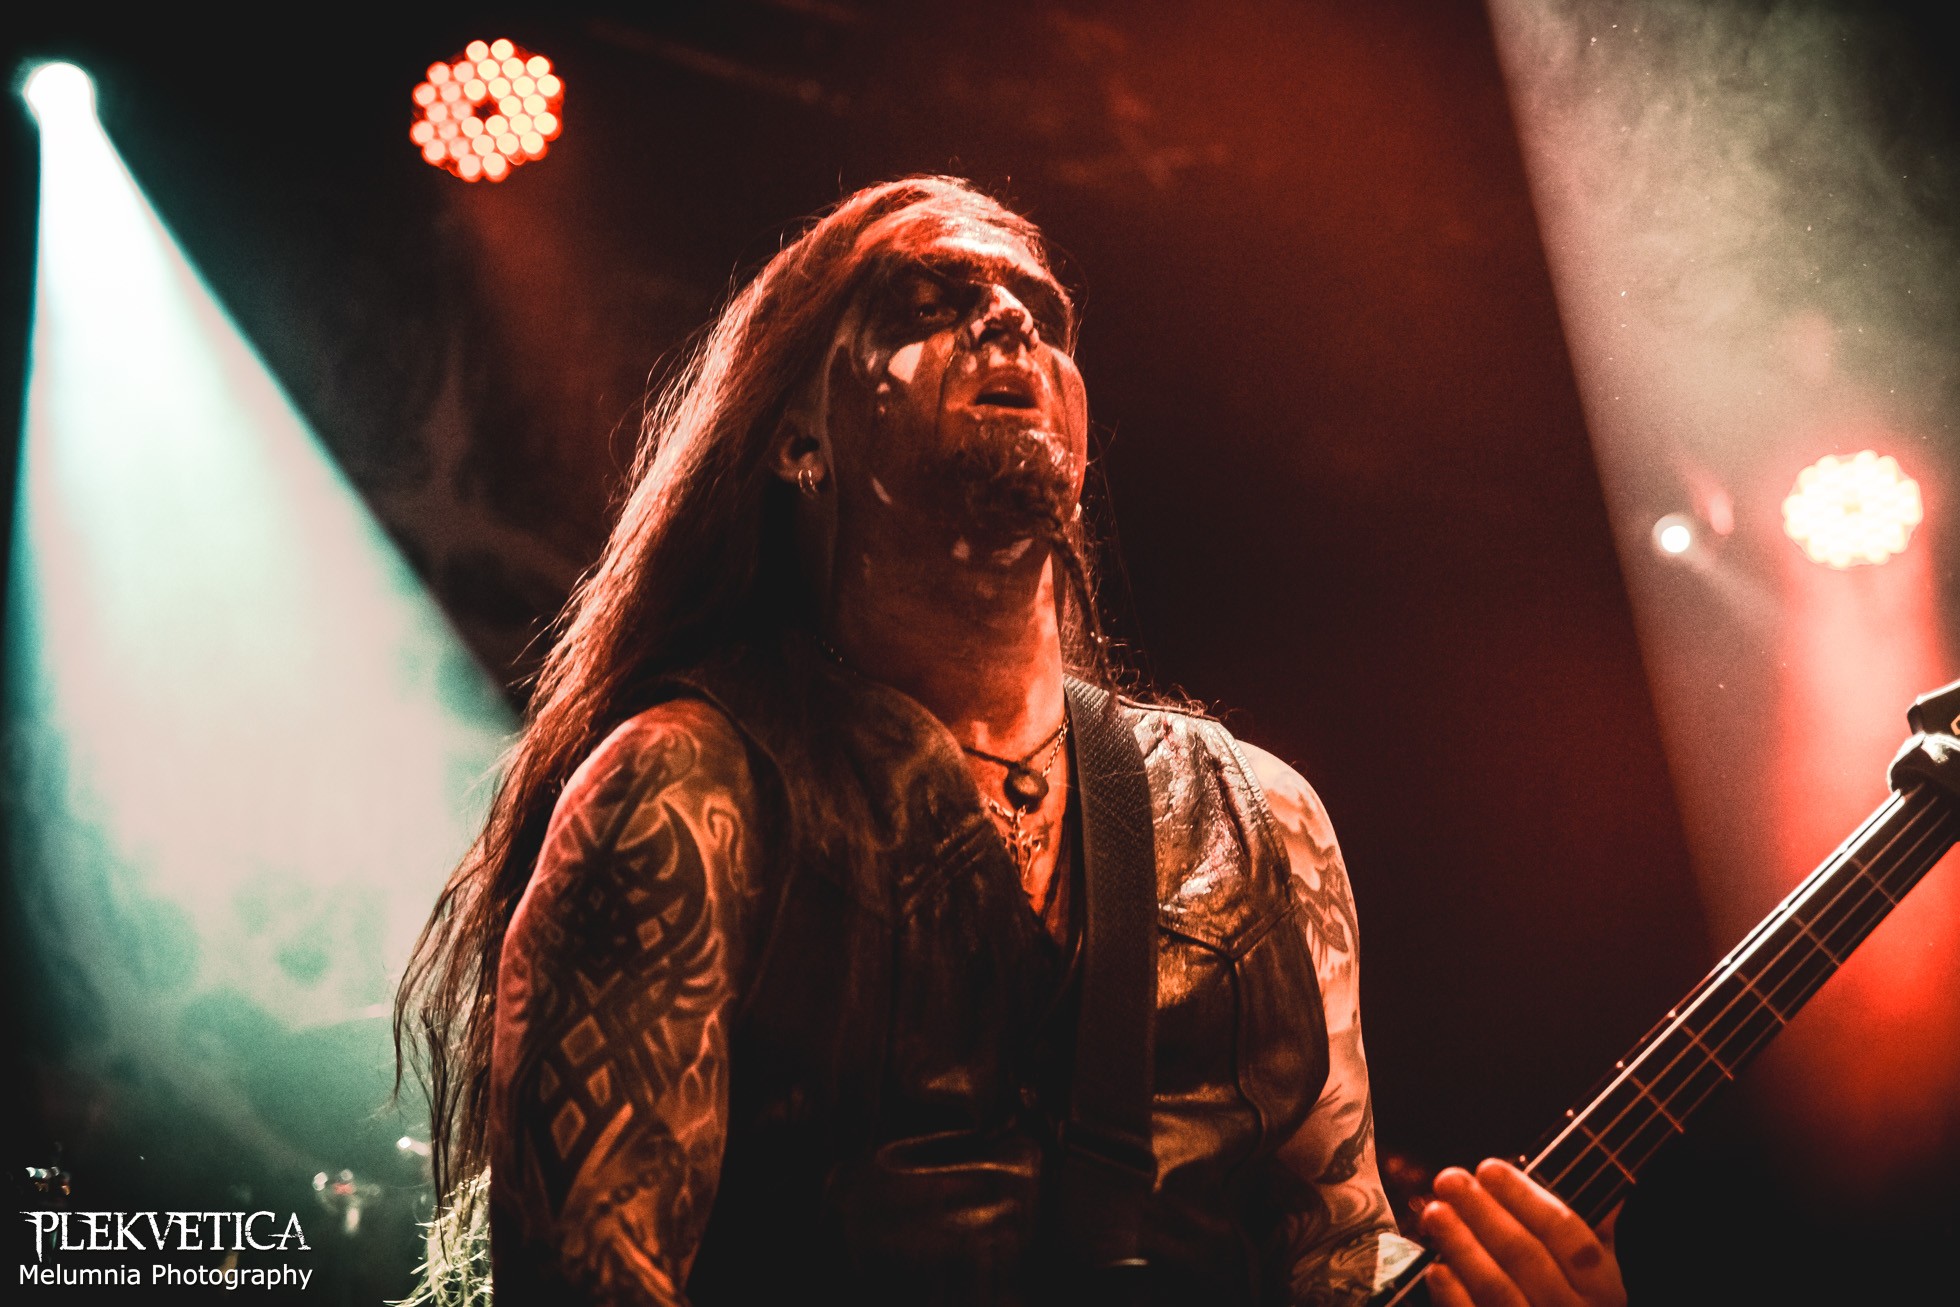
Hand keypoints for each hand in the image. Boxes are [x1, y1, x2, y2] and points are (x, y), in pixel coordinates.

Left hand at [1419, 1159, 1624, 1306]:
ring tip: (1435, 1213)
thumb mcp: (1596, 1278)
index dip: (1524, 1196)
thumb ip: (1592, 1235)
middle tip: (1449, 1180)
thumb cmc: (1571, 1305)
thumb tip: (1602, 1188)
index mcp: (1603, 1288)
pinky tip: (1437, 1268)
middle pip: (1525, 1255)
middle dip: (1482, 1212)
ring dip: (1461, 1245)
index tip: (1488, 1168)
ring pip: (1497, 1289)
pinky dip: (1454, 1295)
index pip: (1566, 1232)